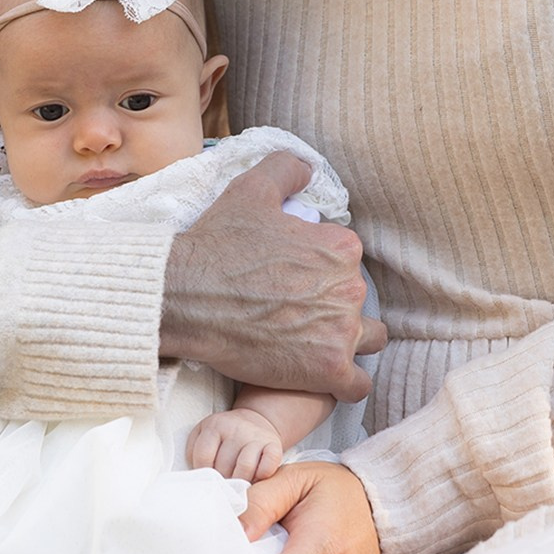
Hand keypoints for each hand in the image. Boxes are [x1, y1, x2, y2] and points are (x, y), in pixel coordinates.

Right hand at [161, 152, 386, 400]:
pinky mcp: (328, 370)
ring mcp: (341, 332)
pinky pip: (357, 384)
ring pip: (368, 339)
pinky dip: (343, 379)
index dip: (321, 267)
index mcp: (340, 247)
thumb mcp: (251, 189)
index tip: (294, 277)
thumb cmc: (217, 244)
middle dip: (331, 302)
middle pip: (356, 299)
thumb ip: (287, 169)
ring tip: (312, 340)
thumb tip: (308, 169)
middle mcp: (349, 288)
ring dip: (346, 339)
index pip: (347, 259)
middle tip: (293, 309)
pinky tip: (319, 372)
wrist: (184, 297)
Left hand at [188, 408, 283, 481]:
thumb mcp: (203, 436)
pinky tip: (257, 478)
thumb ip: (195, 454)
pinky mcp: (274, 445)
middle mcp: (235, 428)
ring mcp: (255, 436)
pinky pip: (268, 465)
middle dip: (222, 481)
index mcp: (214, 425)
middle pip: (223, 466)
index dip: (204, 474)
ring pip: (245, 468)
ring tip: (238, 486)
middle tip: (224, 485)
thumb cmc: (224, 437)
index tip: (209, 479)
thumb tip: (198, 481)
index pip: (202, 457)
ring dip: (241, 483)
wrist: (254, 422)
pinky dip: (262, 476)